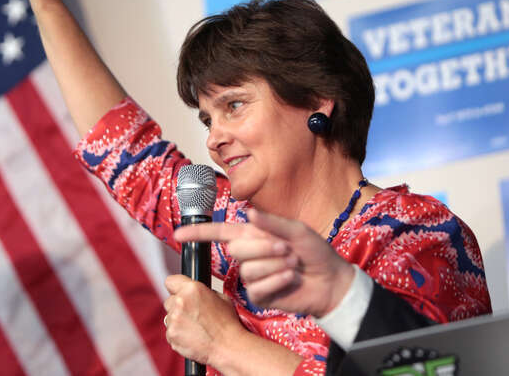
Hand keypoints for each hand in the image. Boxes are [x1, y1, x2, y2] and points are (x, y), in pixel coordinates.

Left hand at [163, 275, 243, 364]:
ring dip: (178, 321)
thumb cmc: (227, 324)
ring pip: (169, 317)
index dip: (175, 287)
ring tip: (195, 328)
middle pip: (169, 301)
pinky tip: (192, 337)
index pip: (171, 281)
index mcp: (192, 289)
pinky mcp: (171, 334)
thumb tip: (196, 294)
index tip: (178, 292)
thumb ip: (203, 292)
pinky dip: (178, 335)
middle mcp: (180, 301)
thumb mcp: (221, 298)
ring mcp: (174, 319)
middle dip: (177, 307)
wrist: (228, 346)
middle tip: (192, 314)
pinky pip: (170, 332)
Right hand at [174, 209, 354, 317]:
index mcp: (253, 235)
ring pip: (248, 270)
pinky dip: (277, 281)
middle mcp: (249, 254)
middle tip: (286, 250)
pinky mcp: (260, 294)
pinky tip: (290, 278)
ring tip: (292, 265)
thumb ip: (271, 222)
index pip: (219, 233)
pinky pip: (257, 288)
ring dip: (274, 265)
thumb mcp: (296, 230)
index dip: (198, 233)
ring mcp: (254, 275)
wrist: (330, 281)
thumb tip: (248, 213)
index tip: (178, 234)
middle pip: (236, 250)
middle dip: (263, 248)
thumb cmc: (314, 252)